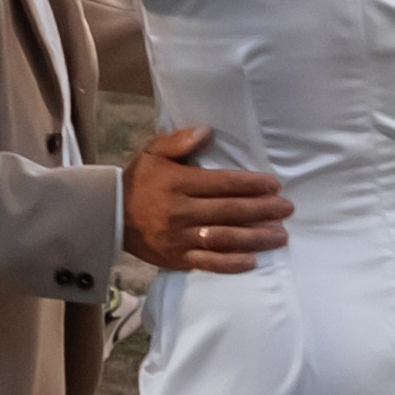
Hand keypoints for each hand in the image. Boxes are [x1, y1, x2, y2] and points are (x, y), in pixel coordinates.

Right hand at [120, 125, 292, 273]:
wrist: (106, 215)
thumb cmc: (138, 180)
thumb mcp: (153, 152)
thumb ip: (179, 141)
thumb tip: (207, 131)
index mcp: (178, 183)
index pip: (223, 184)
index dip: (251, 184)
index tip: (274, 185)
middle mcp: (181, 211)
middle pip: (229, 211)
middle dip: (262, 210)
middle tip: (287, 209)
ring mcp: (179, 237)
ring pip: (224, 238)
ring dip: (255, 237)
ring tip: (280, 235)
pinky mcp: (176, 258)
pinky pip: (207, 263)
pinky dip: (231, 263)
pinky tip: (252, 260)